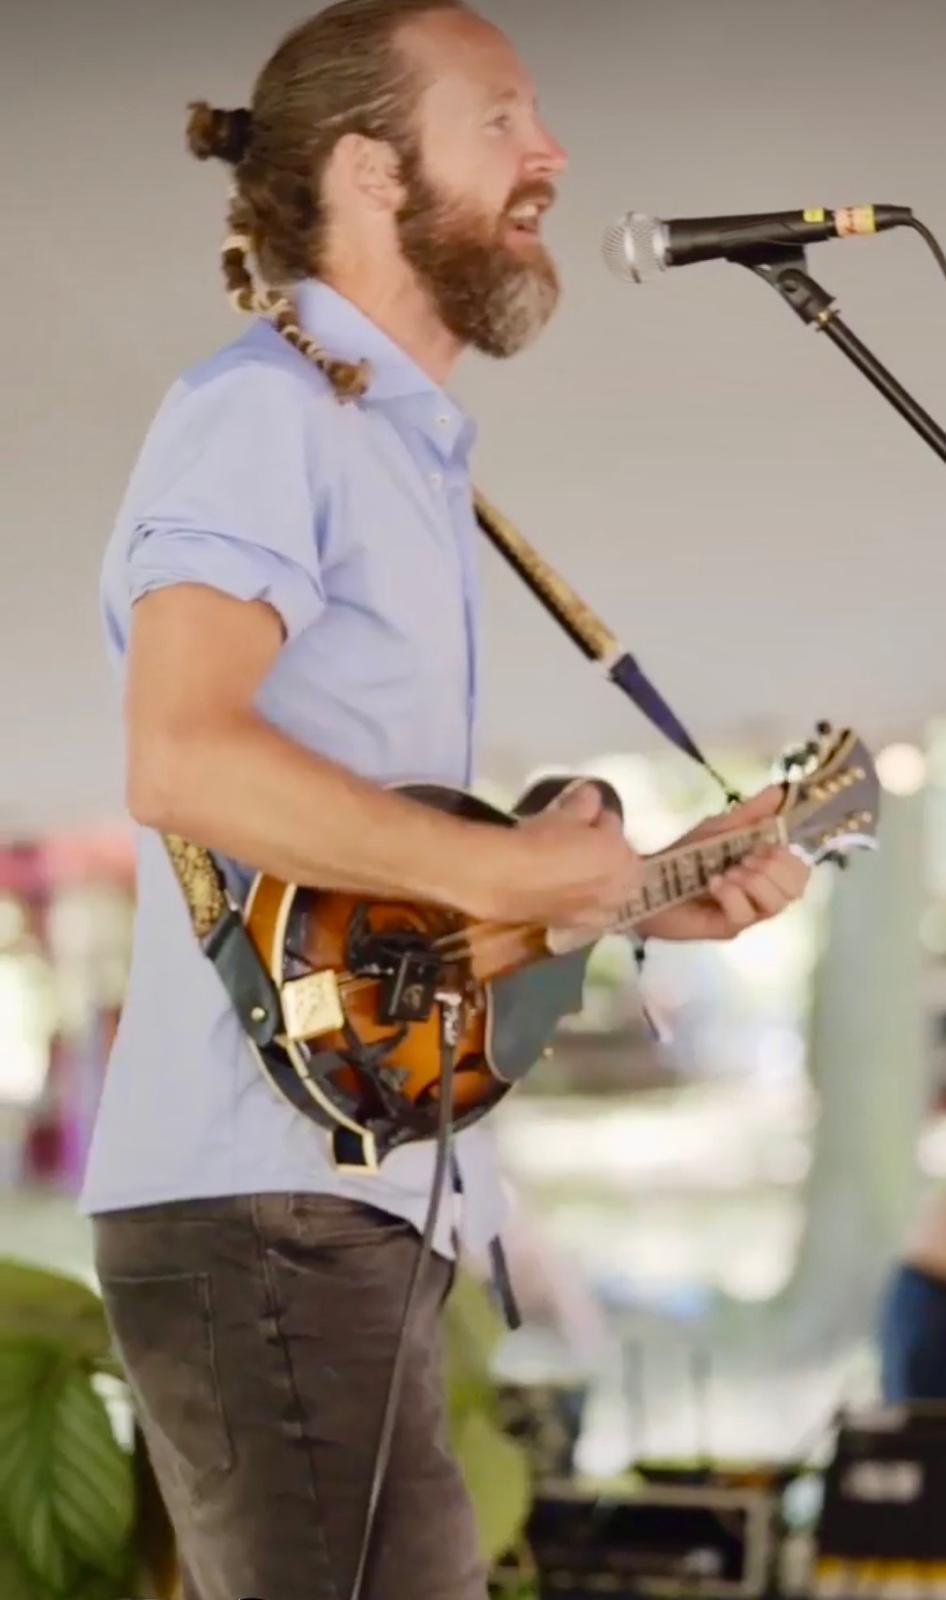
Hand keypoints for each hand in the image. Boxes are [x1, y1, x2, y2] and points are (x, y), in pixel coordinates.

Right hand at [483, 782, 644, 928]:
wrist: (509, 880)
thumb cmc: (543, 840)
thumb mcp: (565, 813)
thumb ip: (585, 802)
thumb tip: (592, 794)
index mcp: (623, 856)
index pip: (617, 828)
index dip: (602, 820)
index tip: (586, 815)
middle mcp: (619, 887)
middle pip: (623, 866)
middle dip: (610, 854)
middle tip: (585, 843)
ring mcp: (600, 912)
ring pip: (611, 893)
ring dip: (603, 880)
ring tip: (579, 870)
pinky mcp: (577, 927)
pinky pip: (592, 912)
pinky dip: (587, 901)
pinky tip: (568, 892)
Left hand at [640, 786, 810, 942]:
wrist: (647, 878)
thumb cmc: (685, 855)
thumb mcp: (720, 828)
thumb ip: (751, 813)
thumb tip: (781, 789)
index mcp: (764, 872)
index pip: (800, 873)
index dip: (787, 858)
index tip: (761, 846)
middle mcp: (760, 896)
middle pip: (795, 891)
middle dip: (773, 869)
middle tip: (744, 860)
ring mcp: (745, 915)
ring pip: (775, 905)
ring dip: (753, 882)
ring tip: (728, 872)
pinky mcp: (727, 928)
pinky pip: (744, 915)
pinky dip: (730, 895)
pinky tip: (713, 885)